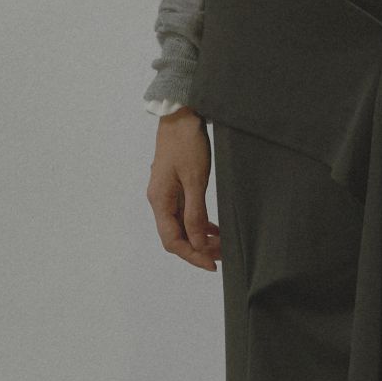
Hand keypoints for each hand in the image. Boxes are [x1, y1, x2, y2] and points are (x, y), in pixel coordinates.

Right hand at [148, 108, 220, 271]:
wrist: (181, 116)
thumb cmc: (187, 144)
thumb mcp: (195, 180)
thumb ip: (195, 214)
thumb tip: (197, 243)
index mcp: (160, 201)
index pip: (172, 240)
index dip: (192, 255)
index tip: (212, 264)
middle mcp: (159, 200)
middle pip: (175, 236)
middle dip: (198, 249)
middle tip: (222, 255)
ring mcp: (165, 193)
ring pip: (181, 225)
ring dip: (199, 237)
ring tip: (221, 244)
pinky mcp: (174, 186)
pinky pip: (184, 213)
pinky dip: (199, 223)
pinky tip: (214, 228)